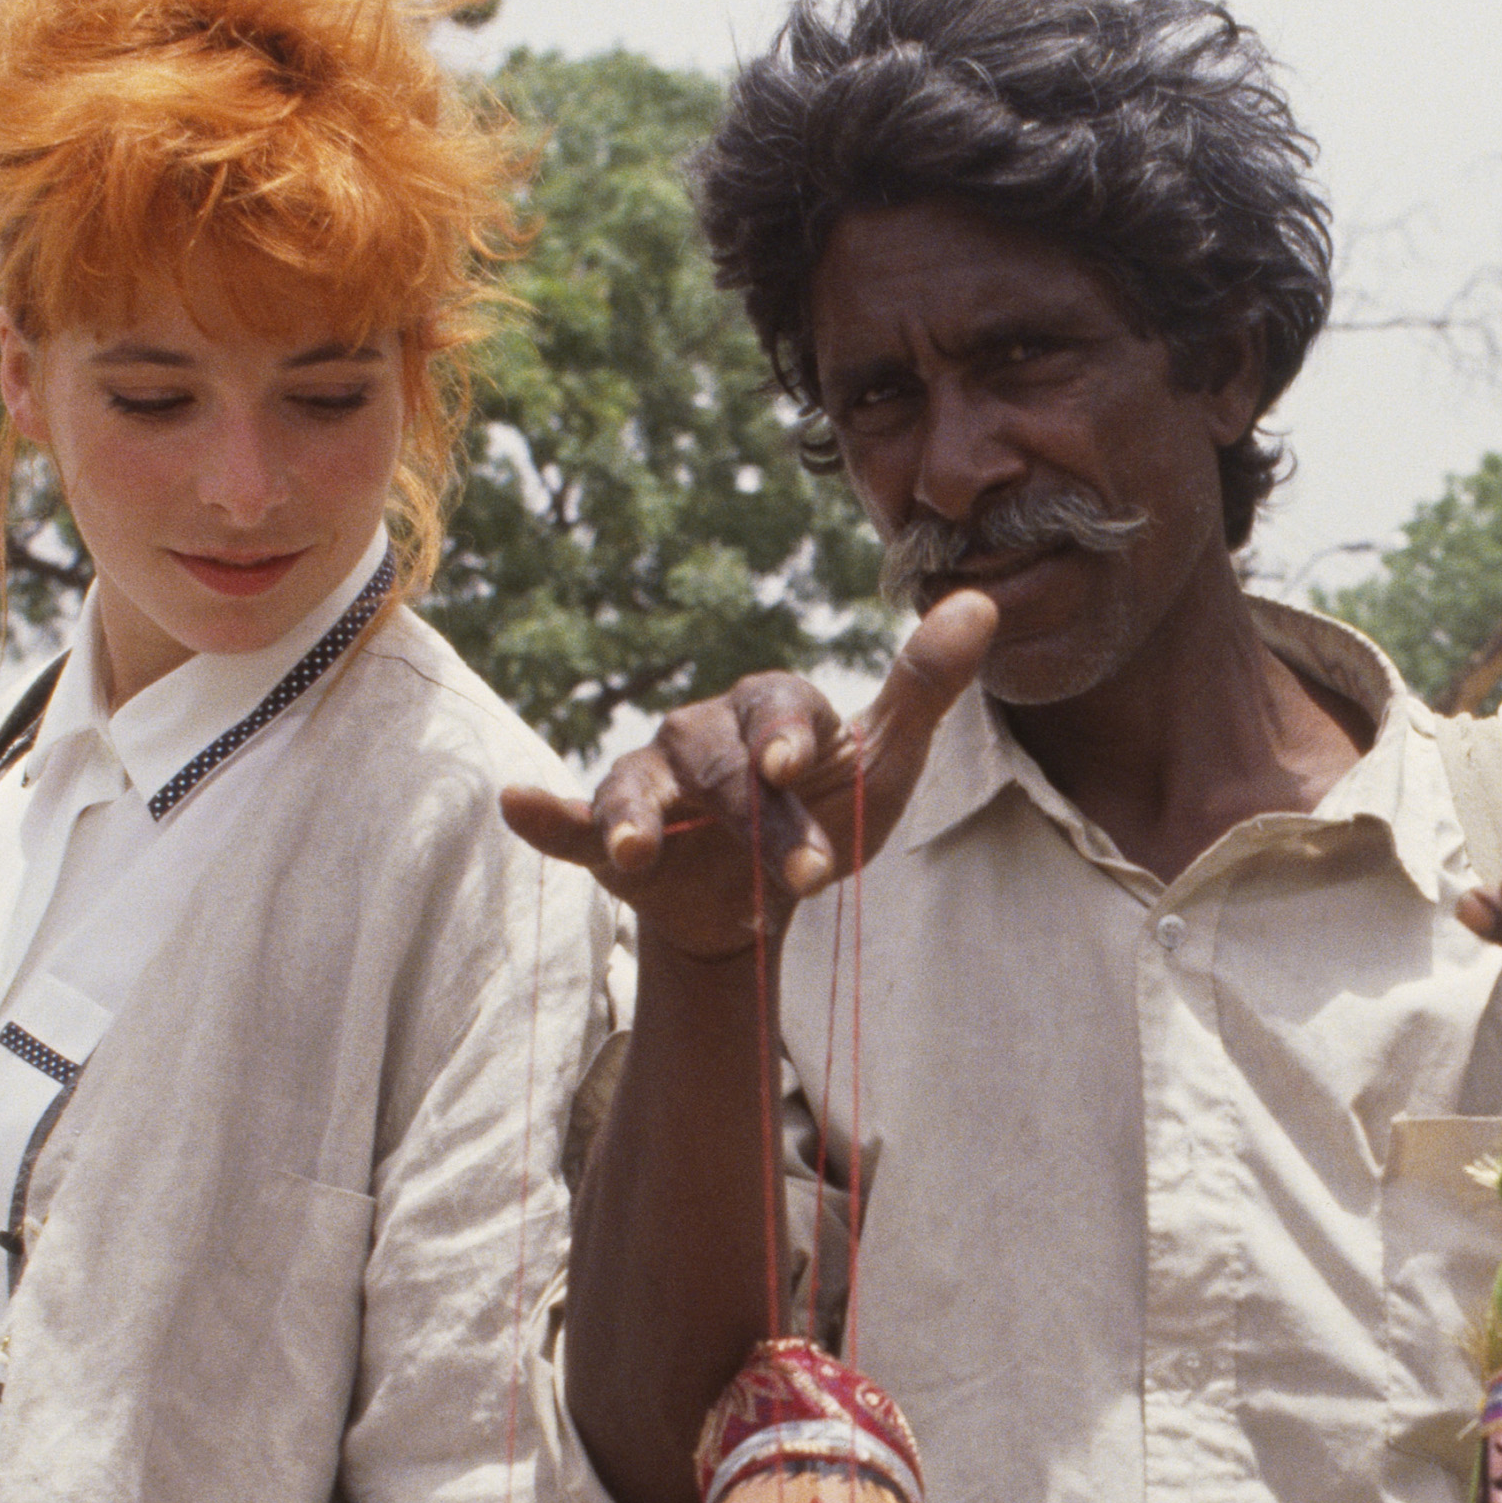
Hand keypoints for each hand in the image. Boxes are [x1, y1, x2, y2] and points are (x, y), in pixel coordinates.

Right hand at [500, 593, 995, 961]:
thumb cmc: (826, 816)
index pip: (777, 708)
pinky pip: (572, 821)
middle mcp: (702, 734)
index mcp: (769, 708)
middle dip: (757, 819)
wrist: (764, 900)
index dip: (783, 735)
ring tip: (637, 851)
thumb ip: (925, 689)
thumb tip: (982, 602)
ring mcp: (651, 782)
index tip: (795, 766)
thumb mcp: (885, 763)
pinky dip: (547, 816)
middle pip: (722, 766)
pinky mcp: (609, 833)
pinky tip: (519, 807)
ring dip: (641, 821)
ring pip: (642, 791)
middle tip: (804, 872)